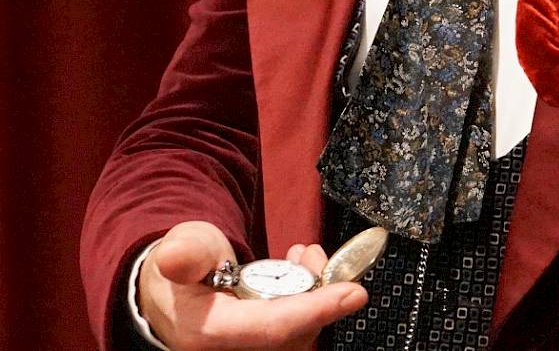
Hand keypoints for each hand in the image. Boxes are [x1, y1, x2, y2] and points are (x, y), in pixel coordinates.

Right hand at [139, 220, 367, 350]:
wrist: (172, 292)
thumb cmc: (182, 268)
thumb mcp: (182, 248)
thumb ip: (185, 254)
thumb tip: (174, 258)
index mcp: (207, 334)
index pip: (271, 330)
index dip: (315, 311)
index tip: (354, 292)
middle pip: (294, 335)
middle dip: (317, 293)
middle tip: (311, 253)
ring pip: (300, 333)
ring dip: (315, 293)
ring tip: (304, 255)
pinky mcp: (264, 346)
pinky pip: (297, 331)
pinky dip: (309, 301)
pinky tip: (300, 270)